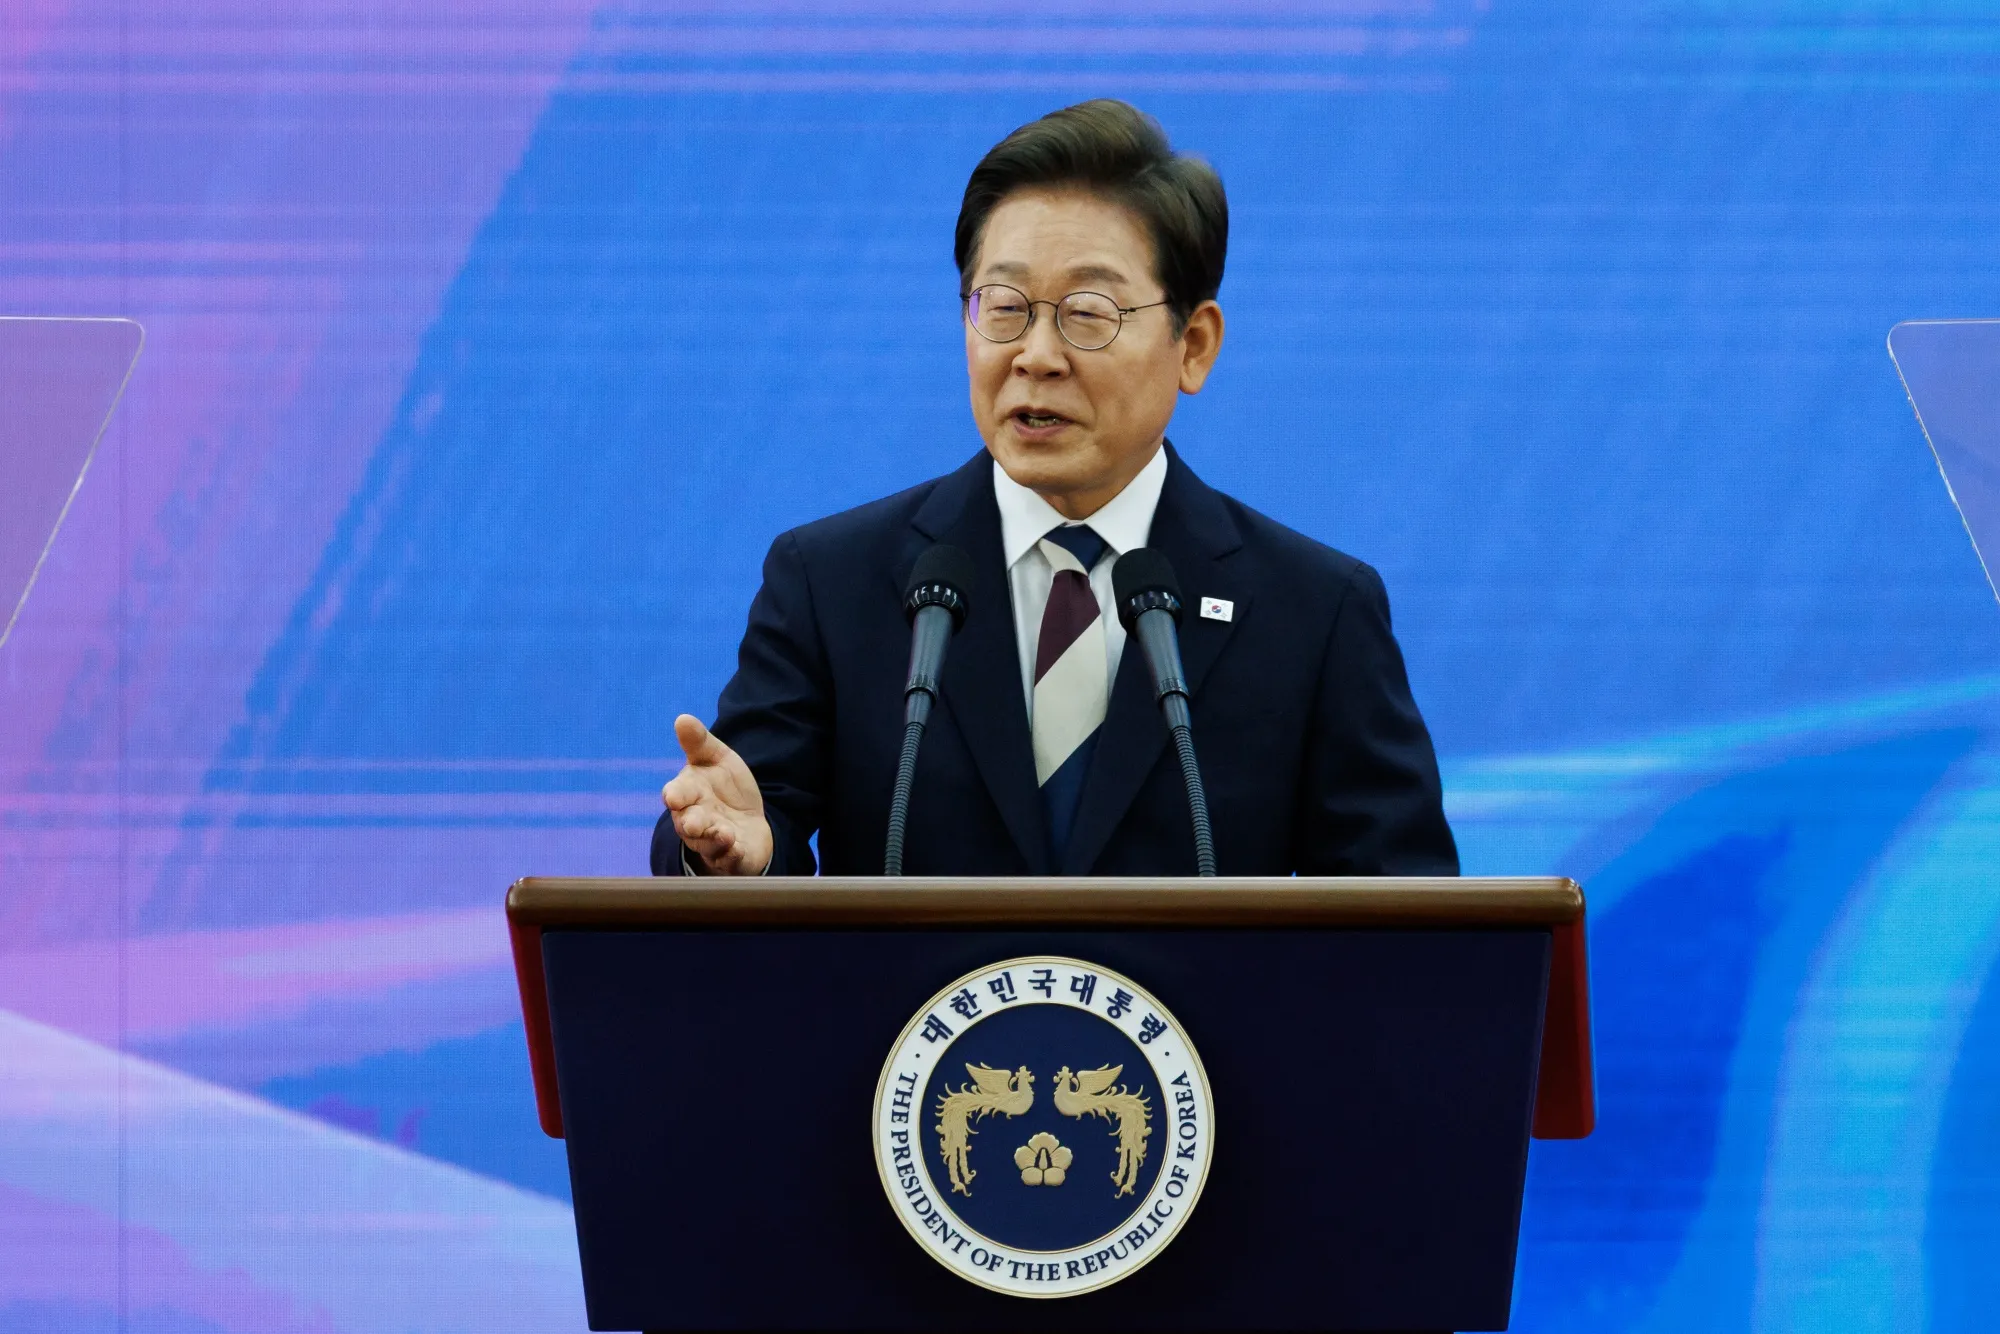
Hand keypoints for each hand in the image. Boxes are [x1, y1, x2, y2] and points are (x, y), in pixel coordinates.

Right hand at [662, 715, 773, 874]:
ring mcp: (712, 841)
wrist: (746, 820)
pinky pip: (729, 860)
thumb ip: (699, 743)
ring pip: (707, 844)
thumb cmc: (724, 788)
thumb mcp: (716, 759)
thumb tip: (682, 719)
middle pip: (688, 823)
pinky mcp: (731, 857)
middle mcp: (695, 820)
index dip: (676, 795)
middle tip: (694, 823)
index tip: (673, 796)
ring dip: (713, 840)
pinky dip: (731, 856)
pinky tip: (736, 848)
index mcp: (689, 794)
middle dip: (691, 823)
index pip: (677, 793)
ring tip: (724, 834)